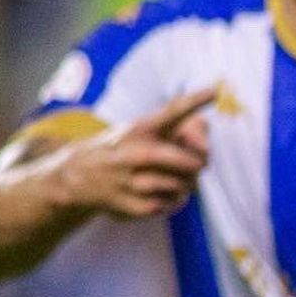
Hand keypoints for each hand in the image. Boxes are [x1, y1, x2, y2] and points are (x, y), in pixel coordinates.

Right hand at [60, 88, 215, 218]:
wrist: (81, 175)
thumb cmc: (131, 147)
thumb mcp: (150, 130)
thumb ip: (189, 130)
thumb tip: (204, 147)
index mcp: (142, 128)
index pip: (172, 112)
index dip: (194, 101)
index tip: (214, 90)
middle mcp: (132, 152)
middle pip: (185, 160)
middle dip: (197, 163)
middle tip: (196, 164)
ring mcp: (128, 180)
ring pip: (180, 186)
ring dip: (186, 184)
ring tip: (176, 179)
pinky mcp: (128, 205)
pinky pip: (168, 205)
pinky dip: (174, 201)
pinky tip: (163, 193)